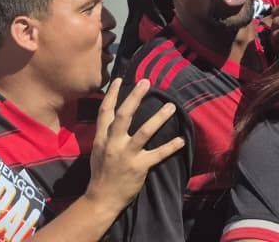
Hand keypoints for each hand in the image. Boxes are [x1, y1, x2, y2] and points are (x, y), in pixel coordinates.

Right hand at [85, 79, 186, 212]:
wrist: (102, 199)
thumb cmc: (101, 172)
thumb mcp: (98, 150)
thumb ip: (105, 133)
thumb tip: (112, 115)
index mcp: (102, 138)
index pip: (105, 111)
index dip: (112, 94)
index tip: (119, 79)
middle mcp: (113, 143)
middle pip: (124, 116)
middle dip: (135, 97)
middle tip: (146, 82)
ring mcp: (126, 155)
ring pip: (144, 132)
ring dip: (158, 118)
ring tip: (171, 106)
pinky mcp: (139, 167)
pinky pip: (157, 155)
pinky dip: (170, 147)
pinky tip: (180, 139)